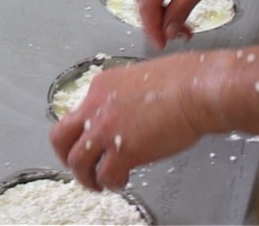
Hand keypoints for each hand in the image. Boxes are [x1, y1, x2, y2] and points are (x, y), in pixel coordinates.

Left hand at [49, 54, 204, 190]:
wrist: (197, 89)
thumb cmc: (183, 79)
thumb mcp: (139, 75)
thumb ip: (125, 95)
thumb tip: (129, 111)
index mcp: (100, 87)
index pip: (77, 113)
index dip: (83, 131)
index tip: (92, 141)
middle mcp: (95, 107)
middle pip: (61, 136)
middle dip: (66, 155)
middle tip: (78, 165)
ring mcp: (106, 129)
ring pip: (77, 161)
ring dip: (85, 176)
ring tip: (96, 183)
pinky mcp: (124, 150)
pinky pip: (105, 175)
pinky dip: (111, 183)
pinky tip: (121, 182)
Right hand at [137, 0, 241, 48]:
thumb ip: (179, 11)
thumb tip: (167, 32)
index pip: (148, 0)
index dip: (152, 25)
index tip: (159, 43)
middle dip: (157, 21)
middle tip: (169, 40)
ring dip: (164, 14)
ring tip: (180, 31)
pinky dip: (168, 4)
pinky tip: (179, 16)